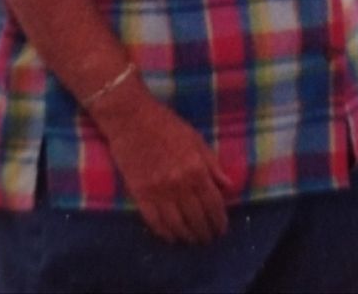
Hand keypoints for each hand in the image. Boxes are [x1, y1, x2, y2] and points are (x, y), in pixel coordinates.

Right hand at [90, 81, 234, 244]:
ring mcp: (158, 191)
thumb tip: (228, 186)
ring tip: (192, 240)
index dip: (219, 221)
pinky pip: (154, 221)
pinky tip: (170, 237)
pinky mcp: (139, 194)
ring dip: (187, 237)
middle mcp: (179, 184)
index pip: (213, 204)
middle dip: (205, 232)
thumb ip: (212, 164)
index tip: (221, 229)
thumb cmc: (165, 123)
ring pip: (177, 225)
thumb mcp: (195, 138)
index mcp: (196, 168)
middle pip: (197, 218)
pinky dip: (164, 233)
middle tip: (208, 238)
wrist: (130, 117)